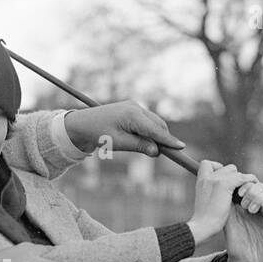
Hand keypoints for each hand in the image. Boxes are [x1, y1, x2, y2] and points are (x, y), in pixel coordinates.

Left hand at [63, 101, 182, 157]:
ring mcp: (134, 106)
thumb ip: (139, 146)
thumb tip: (157, 151)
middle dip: (162, 139)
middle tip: (160, 154)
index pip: (155, 130)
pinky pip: (146, 121)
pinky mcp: (132, 109)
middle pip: (158, 125)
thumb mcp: (118, 143)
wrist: (81, 123)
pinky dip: (148, 131)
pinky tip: (141, 140)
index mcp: (132, 115)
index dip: (168, 140)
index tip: (181, 147)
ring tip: (146, 149)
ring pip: (153, 123)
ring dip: (155, 136)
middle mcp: (136, 107)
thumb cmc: (97, 133)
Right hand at [186, 160, 254, 245]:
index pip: (207, 163)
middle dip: (232, 176)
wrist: (203, 225)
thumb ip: (211, 189)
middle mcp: (207, 176)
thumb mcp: (205, 199)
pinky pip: (241, 177)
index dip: (217, 168)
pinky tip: (248, 192)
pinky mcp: (224, 184)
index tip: (221, 180)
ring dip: (239, 180)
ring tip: (240, 192)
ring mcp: (216, 179)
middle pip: (226, 167)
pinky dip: (247, 182)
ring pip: (234, 170)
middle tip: (234, 190)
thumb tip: (223, 188)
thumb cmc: (205, 217)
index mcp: (201, 180)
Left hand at [225, 180, 262, 261]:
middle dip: (251, 190)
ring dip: (259, 197)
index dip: (243, 185)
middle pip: (256, 187)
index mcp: (240, 205)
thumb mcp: (227, 223)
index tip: (238, 192)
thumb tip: (222, 190)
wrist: (245, 260)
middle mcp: (252, 206)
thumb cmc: (234, 243)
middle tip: (243, 203)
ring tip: (249, 209)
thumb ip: (227, 208)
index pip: (245, 187)